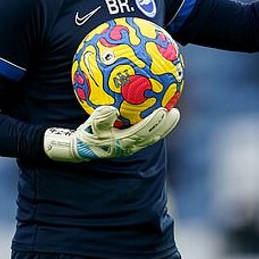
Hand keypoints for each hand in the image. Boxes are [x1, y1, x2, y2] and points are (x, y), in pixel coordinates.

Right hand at [44, 105, 179, 161]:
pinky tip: (157, 111)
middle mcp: (132, 145)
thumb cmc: (87, 136)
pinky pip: (147, 133)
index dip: (154, 122)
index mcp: (124, 142)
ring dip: (164, 126)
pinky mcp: (131, 143)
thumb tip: (111, 109)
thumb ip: (100, 119)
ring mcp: (133, 146)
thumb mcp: (90, 127)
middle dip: (166, 125)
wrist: (83, 149)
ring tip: (173, 112)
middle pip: (154, 136)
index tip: (163, 110)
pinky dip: (154, 124)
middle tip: (175, 111)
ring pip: (153, 136)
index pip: (143, 132)